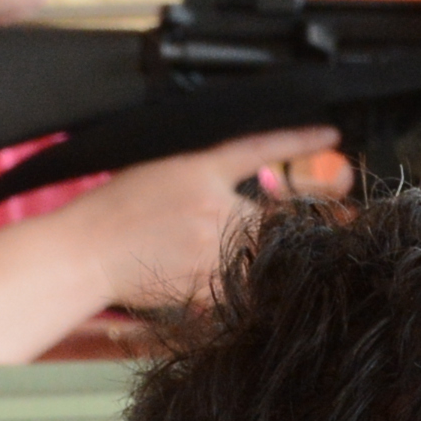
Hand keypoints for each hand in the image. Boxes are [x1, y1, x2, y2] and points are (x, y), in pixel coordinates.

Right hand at [75, 128, 340, 312]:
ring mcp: (215, 248)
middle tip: (312, 225)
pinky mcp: (209, 283)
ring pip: (264, 252)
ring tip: (226, 259)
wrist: (88, 252)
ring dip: (264, 256)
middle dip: (290, 222)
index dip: (300, 140)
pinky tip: (213, 281)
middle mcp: (216, 207)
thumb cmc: (116, 209)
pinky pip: (243, 284)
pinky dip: (241, 285)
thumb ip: (206, 173)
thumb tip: (245, 182)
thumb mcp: (162, 170)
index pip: (263, 148)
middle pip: (279, 213)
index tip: (332, 135)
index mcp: (202, 170)